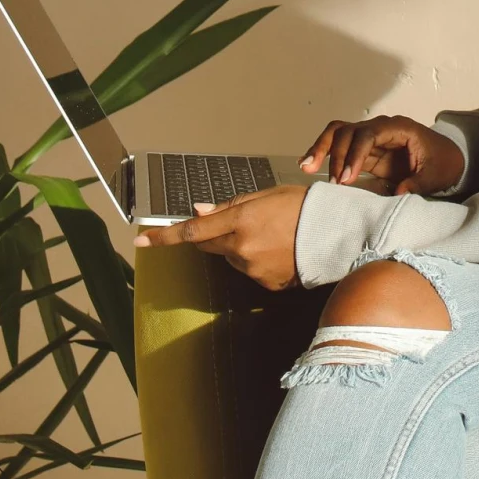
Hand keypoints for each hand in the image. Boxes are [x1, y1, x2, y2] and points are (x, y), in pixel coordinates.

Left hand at [133, 186, 304, 289]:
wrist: (338, 235)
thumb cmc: (305, 207)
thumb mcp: (267, 195)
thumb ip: (230, 205)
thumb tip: (200, 211)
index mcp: (240, 220)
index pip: (191, 231)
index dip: (163, 236)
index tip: (140, 240)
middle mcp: (242, 247)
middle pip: (207, 245)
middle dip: (212, 236)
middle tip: (240, 223)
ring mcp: (253, 269)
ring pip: (231, 258)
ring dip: (240, 248)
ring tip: (273, 236)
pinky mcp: (266, 284)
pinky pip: (250, 271)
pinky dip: (258, 261)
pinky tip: (281, 250)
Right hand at [299, 115, 465, 196]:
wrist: (447, 159)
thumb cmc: (443, 163)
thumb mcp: (436, 175)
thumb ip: (417, 183)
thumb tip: (397, 194)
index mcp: (399, 128)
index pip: (369, 134)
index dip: (355, 154)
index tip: (346, 178)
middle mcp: (380, 128)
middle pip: (348, 131)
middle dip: (335, 154)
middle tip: (331, 182)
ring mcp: (370, 137)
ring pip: (338, 134)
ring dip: (321, 149)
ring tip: (306, 168)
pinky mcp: (364, 151)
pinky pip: (339, 146)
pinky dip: (324, 154)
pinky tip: (309, 166)